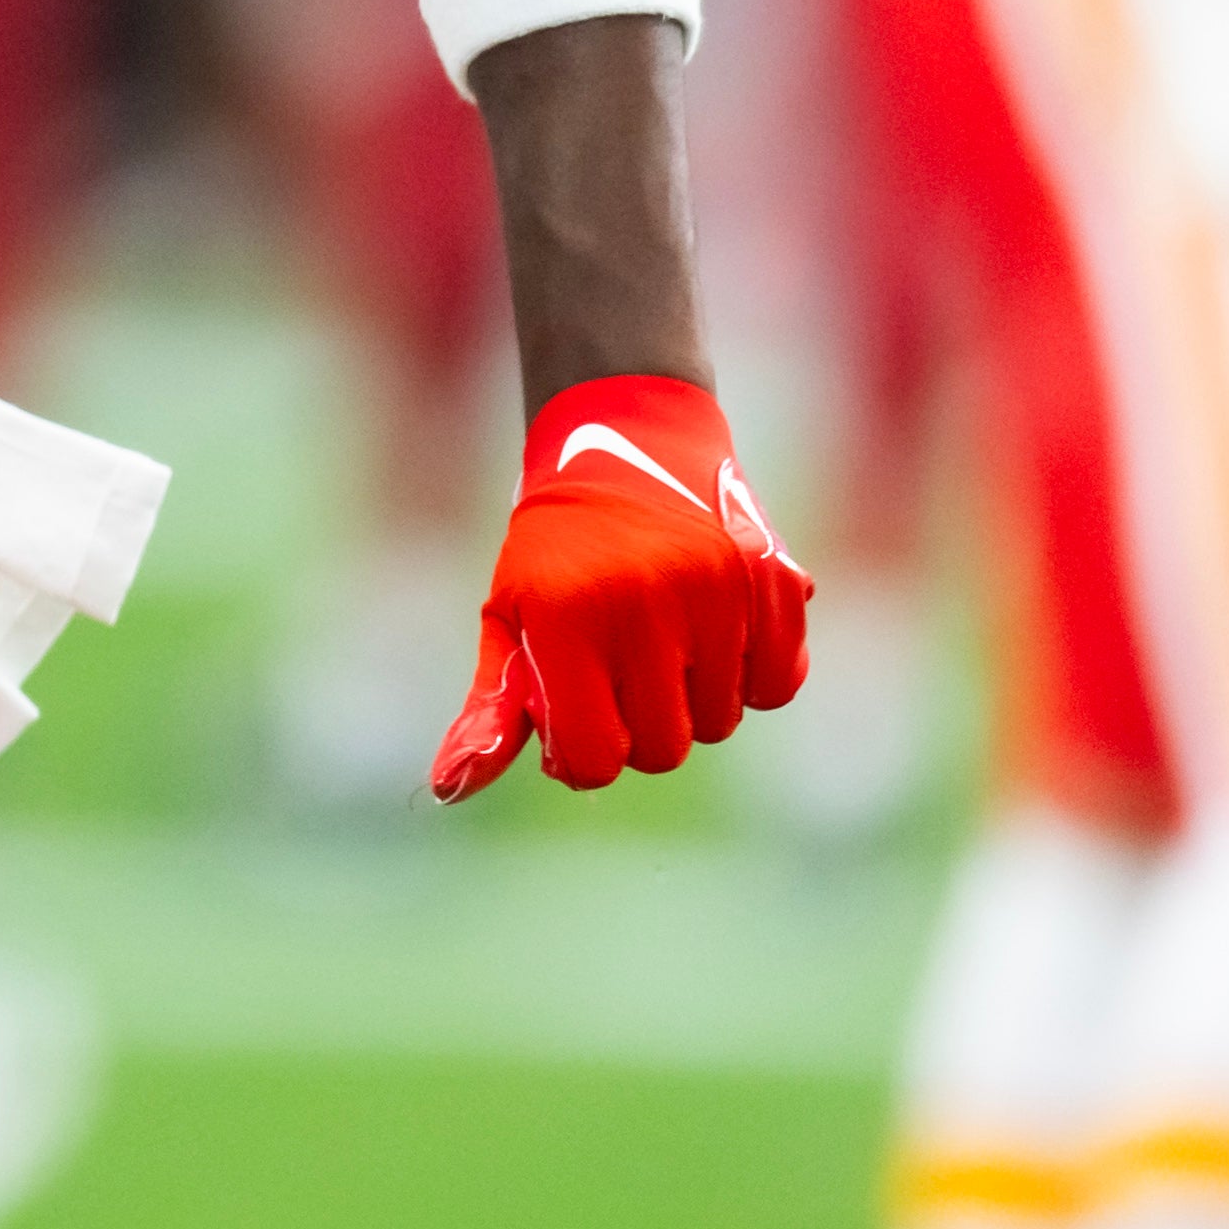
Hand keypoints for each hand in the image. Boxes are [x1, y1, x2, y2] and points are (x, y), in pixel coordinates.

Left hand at [431, 375, 809, 799]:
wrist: (623, 437)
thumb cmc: (555, 549)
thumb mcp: (509, 618)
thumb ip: (490, 712)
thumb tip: (450, 791)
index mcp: (565, 614)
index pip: (593, 758)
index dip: (580, 750)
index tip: (573, 709)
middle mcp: (643, 600)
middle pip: (662, 751)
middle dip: (636, 726)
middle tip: (617, 665)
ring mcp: (713, 586)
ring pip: (721, 722)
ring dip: (693, 698)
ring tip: (660, 631)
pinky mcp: (772, 576)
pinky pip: (778, 685)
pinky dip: (751, 673)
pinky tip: (715, 627)